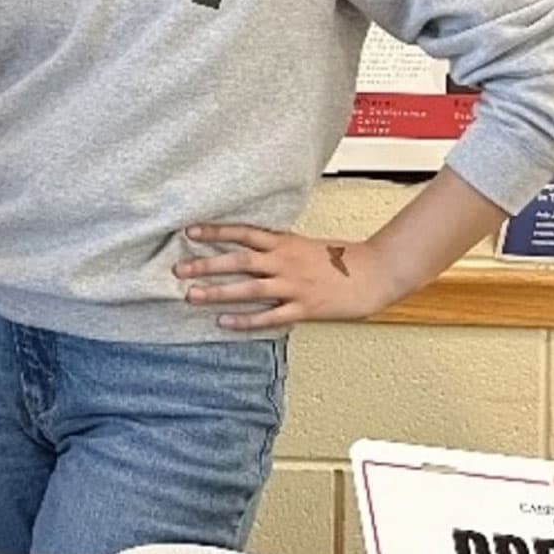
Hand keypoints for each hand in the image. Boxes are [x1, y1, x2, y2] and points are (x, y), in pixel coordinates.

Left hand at [174, 226, 402, 331]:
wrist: (375, 273)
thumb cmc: (340, 259)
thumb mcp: (304, 244)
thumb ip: (277, 247)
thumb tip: (248, 245)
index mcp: (285, 243)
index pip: (244, 232)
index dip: (216, 231)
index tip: (189, 231)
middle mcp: (285, 262)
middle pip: (239, 260)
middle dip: (207, 264)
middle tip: (178, 269)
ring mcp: (294, 285)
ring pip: (249, 288)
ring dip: (219, 292)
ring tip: (191, 295)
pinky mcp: (305, 308)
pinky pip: (270, 315)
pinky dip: (246, 319)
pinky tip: (224, 322)